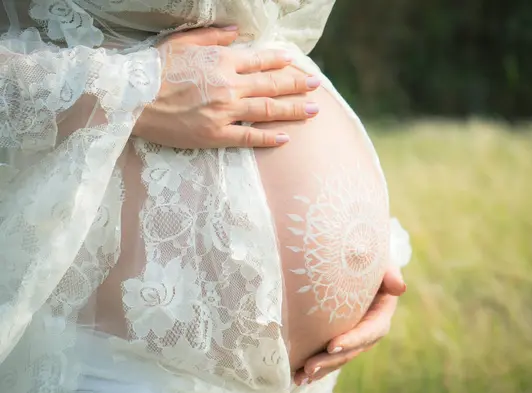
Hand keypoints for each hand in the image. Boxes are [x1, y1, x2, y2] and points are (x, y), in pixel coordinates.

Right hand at [134, 27, 319, 147]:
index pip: (261, 61)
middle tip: (316, 86)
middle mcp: (229, 86)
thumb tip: (237, 32)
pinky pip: (249, 137)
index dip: (280, 62)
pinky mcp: (216, 134)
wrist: (132, 99)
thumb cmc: (154, 68)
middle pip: (271, 85)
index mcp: (222, 62)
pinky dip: (269, 138)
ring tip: (312, 110)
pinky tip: (286, 138)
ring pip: (267, 110)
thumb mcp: (182, 42)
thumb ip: (213, 37)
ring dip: (293, 110)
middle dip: (297, 85)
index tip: (295, 64)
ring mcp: (224, 112)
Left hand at [293, 266, 406, 384]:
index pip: (369, 331)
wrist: (358, 265)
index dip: (353, 340)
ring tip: (301, 376)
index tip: (333, 346)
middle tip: (310, 367)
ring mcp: (354, 337)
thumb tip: (399, 287)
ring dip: (321, 368)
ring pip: (339, 357)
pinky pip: (329, 354)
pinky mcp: (340, 338)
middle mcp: (368, 331)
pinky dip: (317, 366)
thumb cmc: (370, 262)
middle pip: (351, 350)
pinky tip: (298, 375)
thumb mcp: (382, 264)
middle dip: (331, 360)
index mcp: (380, 315)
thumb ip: (390, 273)